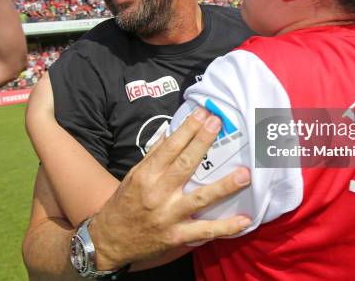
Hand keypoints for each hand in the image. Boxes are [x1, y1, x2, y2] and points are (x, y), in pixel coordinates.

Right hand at [91, 108, 251, 269]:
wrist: (109, 241)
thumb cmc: (123, 204)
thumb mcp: (133, 175)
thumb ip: (153, 154)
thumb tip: (169, 131)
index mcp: (146, 175)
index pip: (170, 147)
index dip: (188, 129)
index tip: (203, 113)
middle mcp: (158, 193)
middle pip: (185, 165)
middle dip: (203, 142)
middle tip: (219, 124)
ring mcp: (168, 216)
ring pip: (200, 198)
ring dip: (224, 186)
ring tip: (244, 174)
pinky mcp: (176, 236)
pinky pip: (204, 231)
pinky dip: (226, 228)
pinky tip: (245, 220)